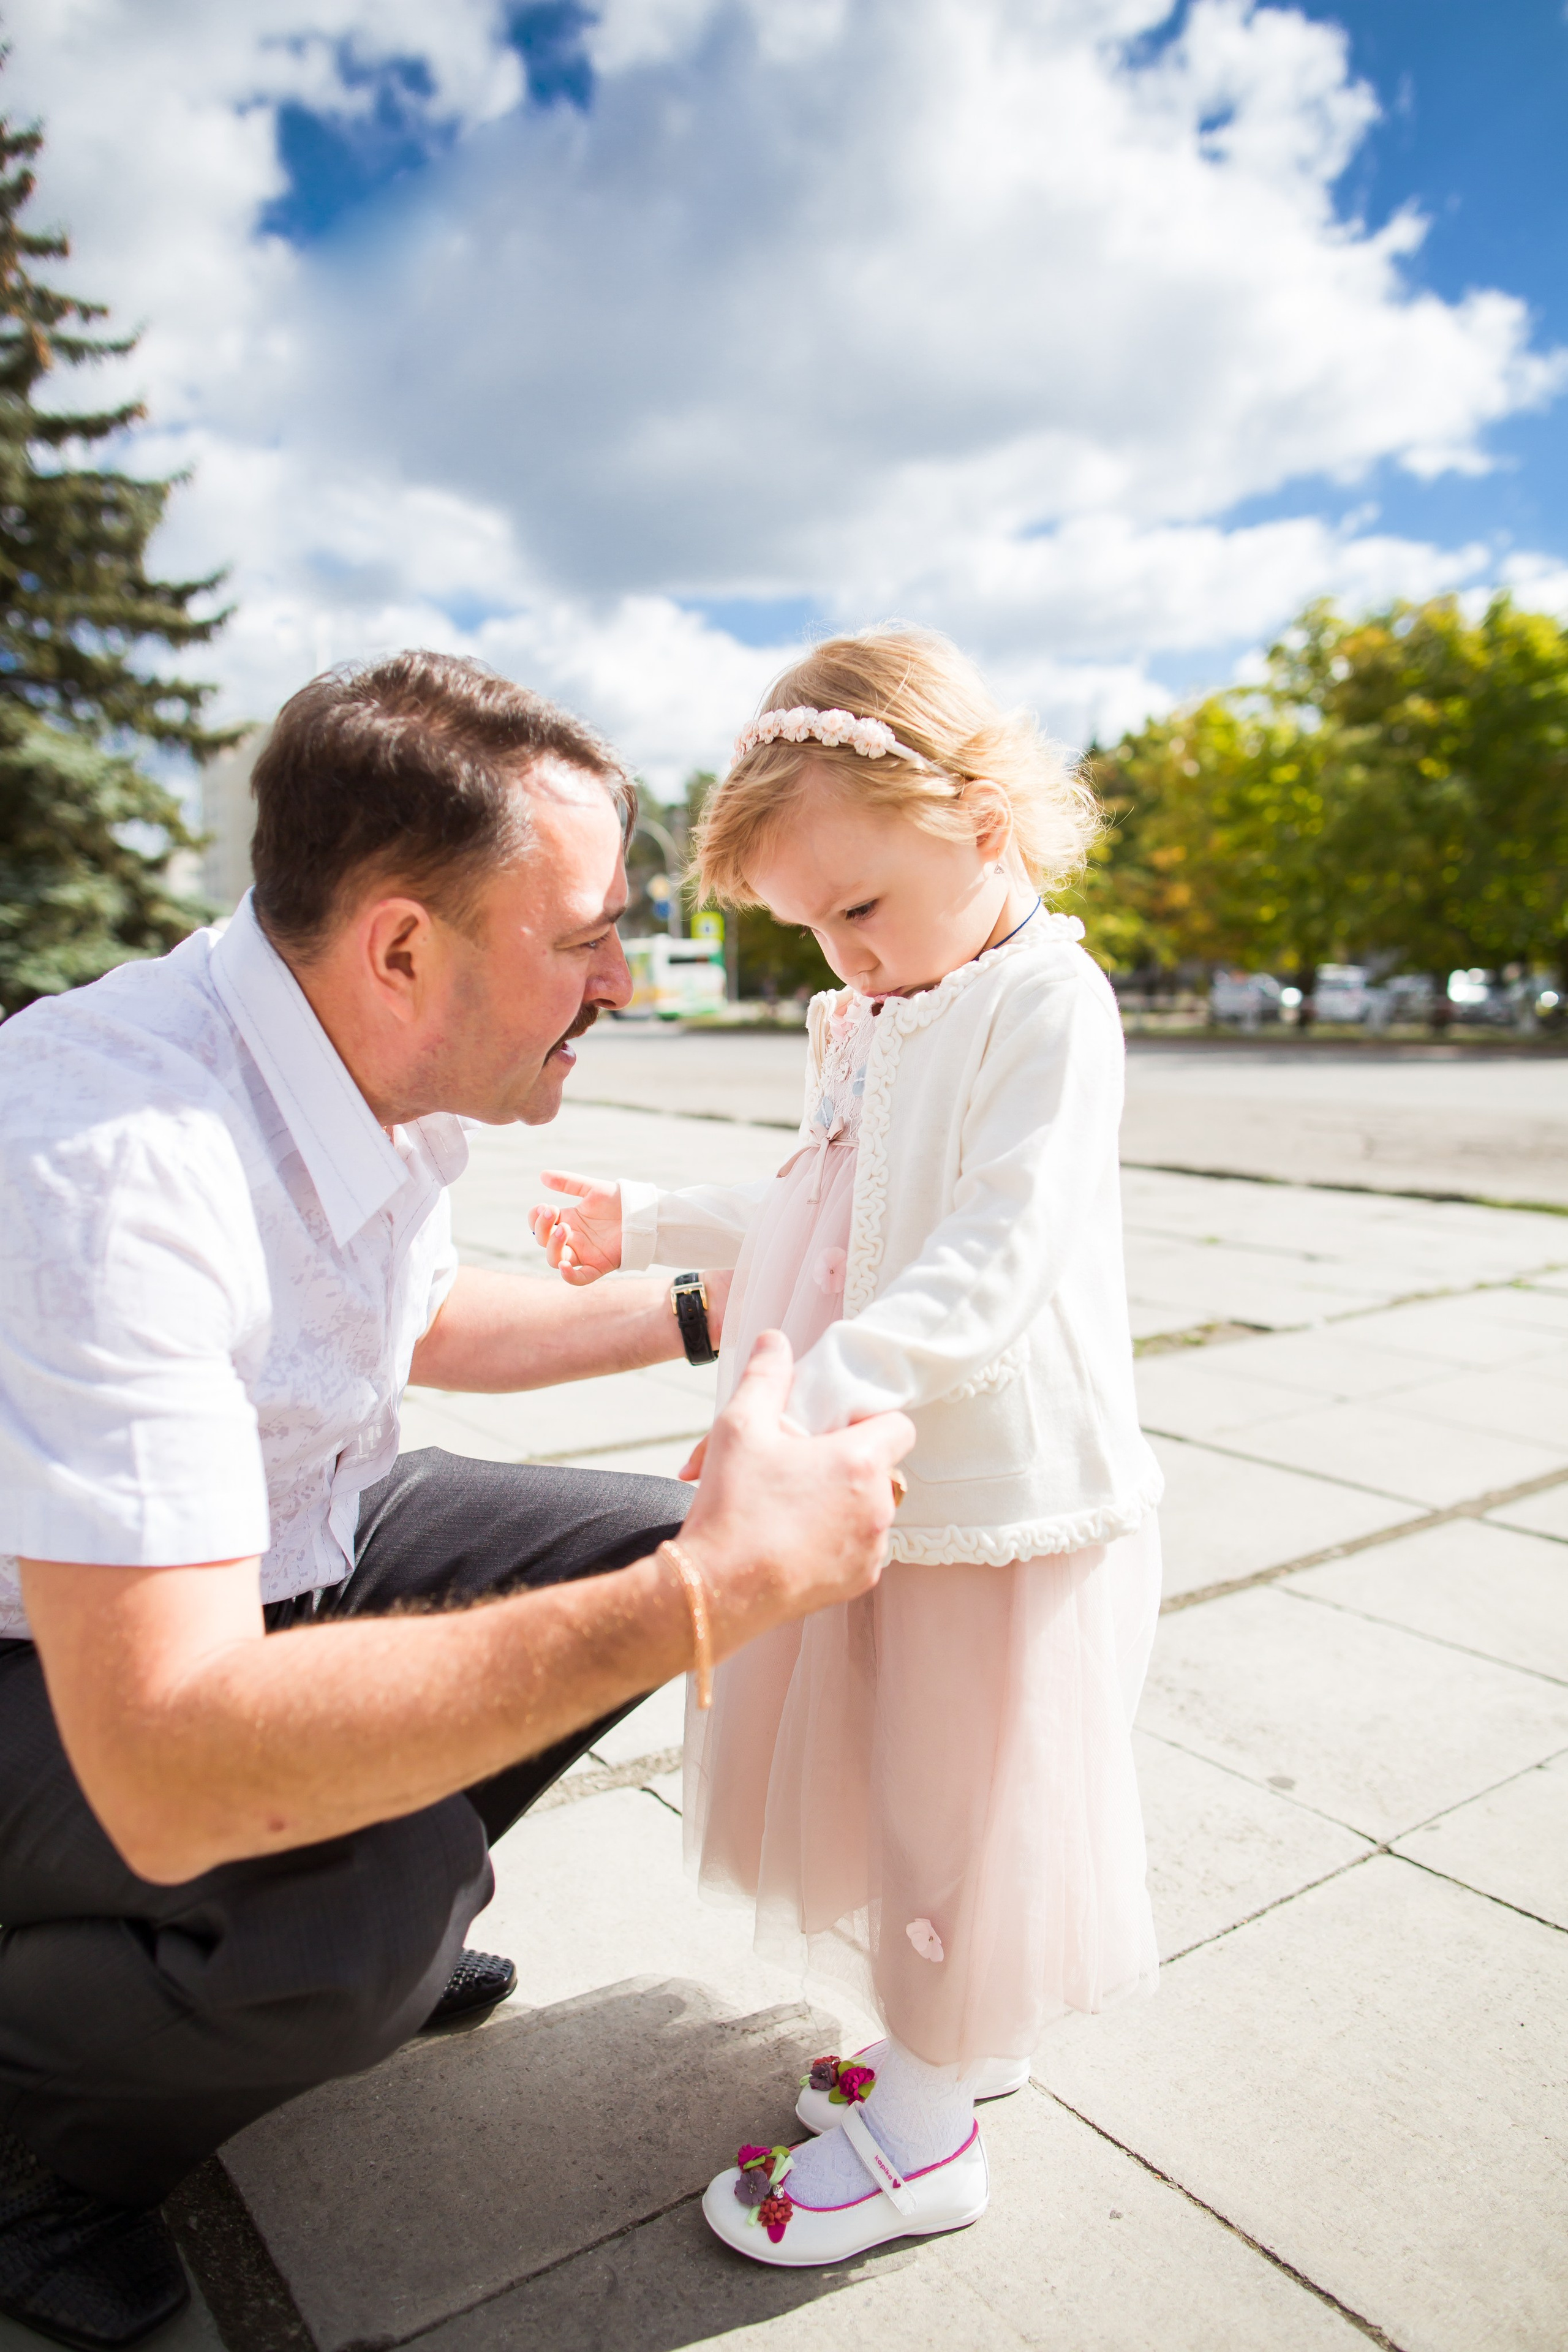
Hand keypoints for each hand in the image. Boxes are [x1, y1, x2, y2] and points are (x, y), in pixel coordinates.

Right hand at [528, 1172, 622, 1284]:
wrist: (643, 1212)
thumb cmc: (618, 1201)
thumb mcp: (592, 1189)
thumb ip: (568, 1182)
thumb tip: (542, 1175)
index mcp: (568, 1221)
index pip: (540, 1226)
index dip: (535, 1219)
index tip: (543, 1207)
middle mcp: (573, 1239)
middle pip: (544, 1242)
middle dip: (543, 1228)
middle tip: (553, 1212)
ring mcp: (584, 1253)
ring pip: (556, 1259)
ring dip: (553, 1245)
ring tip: (563, 1228)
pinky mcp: (599, 1265)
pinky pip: (580, 1278)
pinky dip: (569, 1276)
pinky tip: (565, 1266)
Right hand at [676, 1330, 913, 1648]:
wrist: (716, 1590)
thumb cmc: (731, 1506)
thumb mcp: (740, 1427)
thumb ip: (765, 1377)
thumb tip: (775, 1340)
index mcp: (861, 1462)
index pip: (900, 1425)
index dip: (870, 1421)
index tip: (833, 1431)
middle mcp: (880, 1507)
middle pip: (882, 1468)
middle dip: (849, 1463)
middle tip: (801, 1467)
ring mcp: (873, 1548)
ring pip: (871, 1509)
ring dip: (844, 1503)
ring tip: (792, 1505)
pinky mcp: (859, 1581)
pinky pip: (860, 1548)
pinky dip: (837, 1540)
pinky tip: (794, 1539)